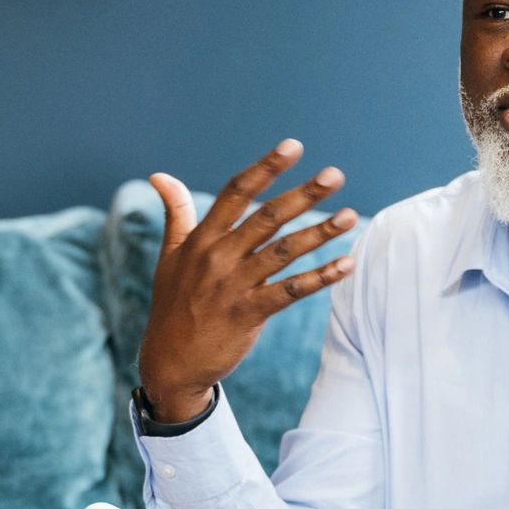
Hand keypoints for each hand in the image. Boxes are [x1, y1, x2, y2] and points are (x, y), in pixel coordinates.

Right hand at [137, 141, 357, 421]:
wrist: (170, 362)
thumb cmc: (173, 304)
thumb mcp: (170, 256)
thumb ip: (175, 212)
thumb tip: (159, 175)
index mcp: (201, 239)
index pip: (236, 193)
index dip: (265, 168)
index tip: (293, 147)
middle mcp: (218, 257)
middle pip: (266, 218)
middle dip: (303, 195)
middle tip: (335, 174)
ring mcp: (234, 286)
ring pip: (284, 252)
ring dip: (319, 233)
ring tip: (348, 215)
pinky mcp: (249, 314)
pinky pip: (291, 291)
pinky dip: (320, 278)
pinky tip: (346, 264)